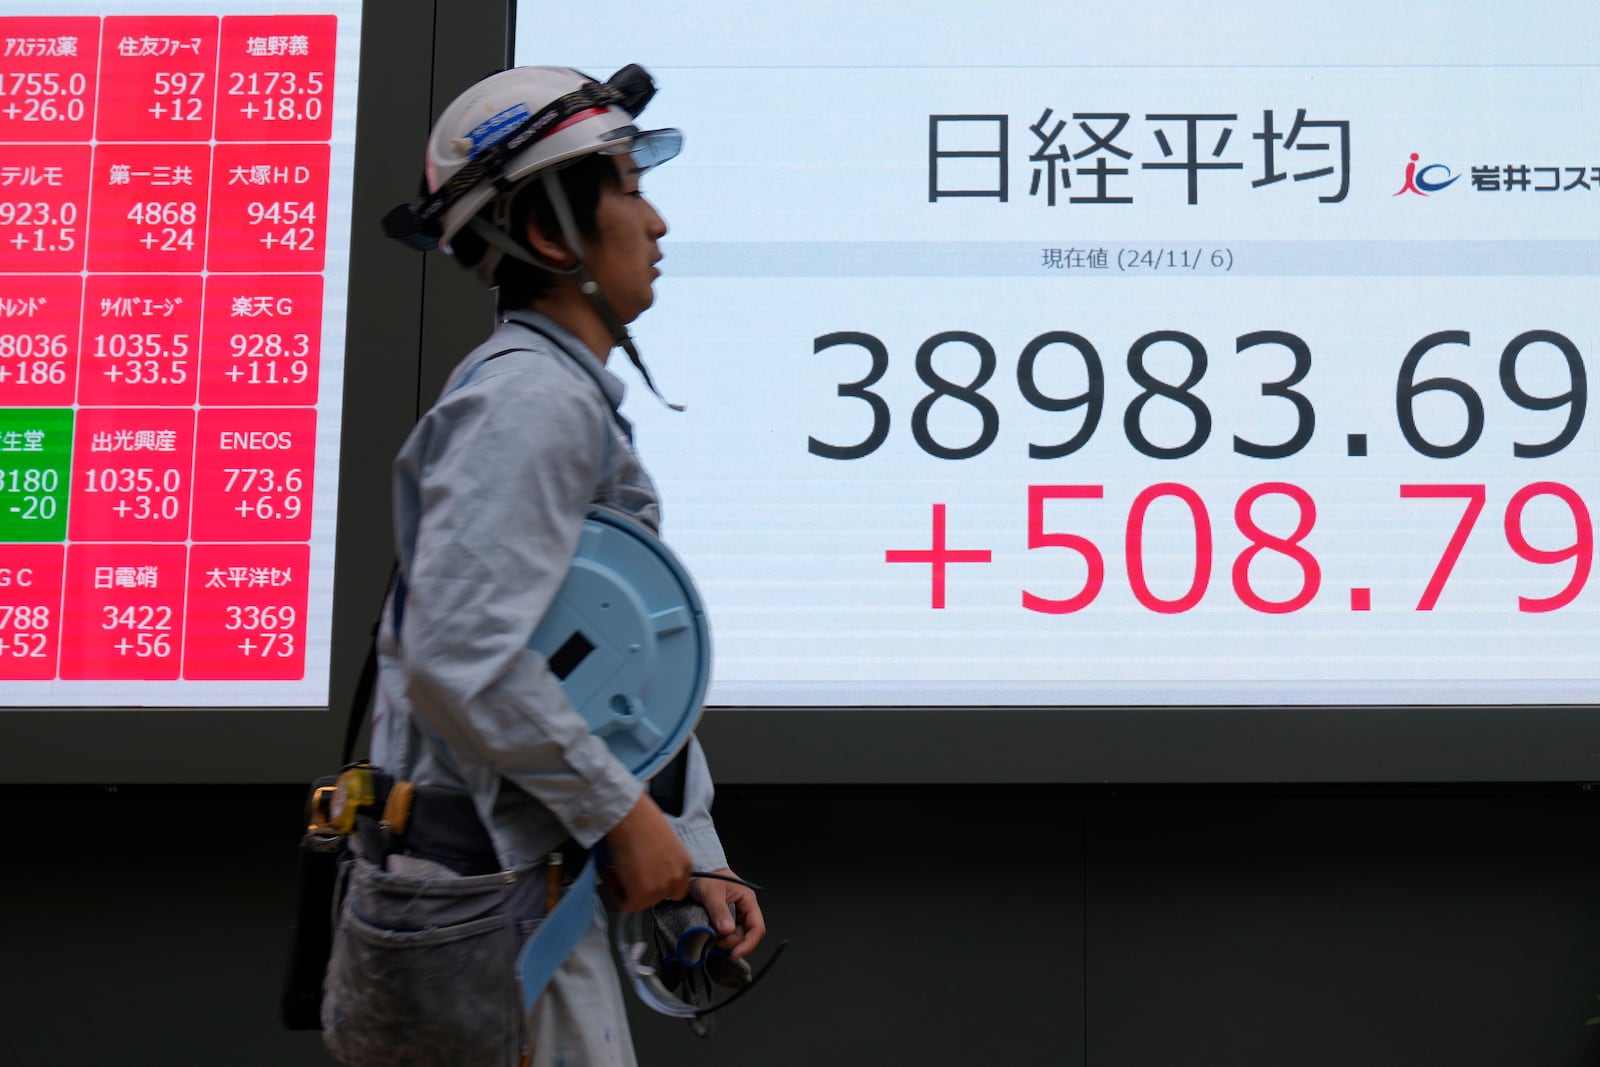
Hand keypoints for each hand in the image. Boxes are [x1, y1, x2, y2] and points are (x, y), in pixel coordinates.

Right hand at [602, 792, 691, 911]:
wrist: (628, 813)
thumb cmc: (642, 818)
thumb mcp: (665, 843)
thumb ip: (664, 861)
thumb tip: (649, 870)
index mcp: (685, 864)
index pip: (676, 890)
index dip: (658, 885)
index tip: (643, 877)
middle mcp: (676, 878)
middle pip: (658, 898)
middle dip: (642, 888)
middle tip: (628, 873)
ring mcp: (660, 888)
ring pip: (641, 903)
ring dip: (627, 889)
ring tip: (617, 869)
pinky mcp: (641, 894)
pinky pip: (625, 904)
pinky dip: (615, 891)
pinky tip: (610, 872)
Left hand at [689, 869, 766, 961]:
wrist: (698, 872)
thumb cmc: (707, 876)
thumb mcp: (711, 892)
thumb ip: (719, 910)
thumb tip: (727, 930)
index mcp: (747, 901)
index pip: (757, 928)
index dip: (749, 944)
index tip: (736, 954)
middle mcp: (744, 910)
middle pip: (746, 936)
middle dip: (733, 943)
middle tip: (717, 942)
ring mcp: (736, 916)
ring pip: (736, 937)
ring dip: (725, 942)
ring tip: (712, 937)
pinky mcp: (726, 921)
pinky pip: (727, 935)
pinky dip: (720, 939)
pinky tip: (712, 936)